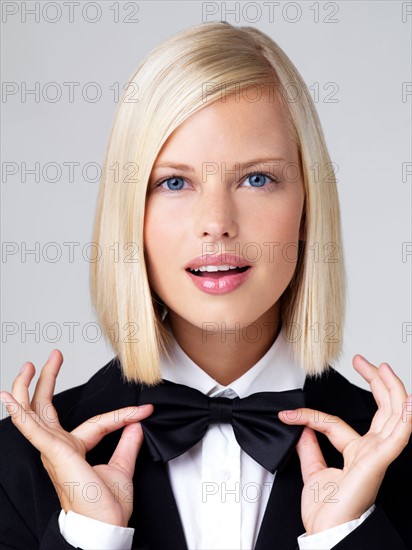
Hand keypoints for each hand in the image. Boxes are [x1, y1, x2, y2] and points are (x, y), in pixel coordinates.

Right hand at [0, 349, 153, 526]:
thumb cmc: (105, 507)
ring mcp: (53, 449)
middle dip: (47, 380)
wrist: (102, 528)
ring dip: (30, 387)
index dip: (124, 415)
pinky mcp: (54, 452)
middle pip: (47, 408)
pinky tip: (10, 397)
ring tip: (29, 366)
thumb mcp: (121, 468)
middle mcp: (59, 447)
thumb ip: (126, 443)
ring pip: (35, 412)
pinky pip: (33, 428)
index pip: (98, 422)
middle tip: (53, 357)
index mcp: (74, 450)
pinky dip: (20, 412)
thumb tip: (136, 423)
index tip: (145, 410)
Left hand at [278, 354, 411, 534]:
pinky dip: (405, 414)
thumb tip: (303, 426)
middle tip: (364, 362)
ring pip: (394, 414)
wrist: (326, 533)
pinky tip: (405, 399)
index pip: (337, 423)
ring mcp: (378, 455)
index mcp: (358, 454)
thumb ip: (310, 448)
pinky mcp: (380, 460)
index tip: (289, 414)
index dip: (312, 415)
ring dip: (390, 388)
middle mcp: (372, 451)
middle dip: (376, 382)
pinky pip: (399, 434)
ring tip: (381, 367)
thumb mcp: (313, 472)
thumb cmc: (326, 512)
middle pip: (382, 410)